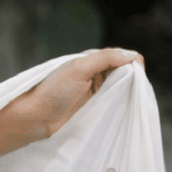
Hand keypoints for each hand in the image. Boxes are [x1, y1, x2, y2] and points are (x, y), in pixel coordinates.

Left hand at [17, 47, 144, 138]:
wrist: (36, 117)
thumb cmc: (53, 91)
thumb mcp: (79, 68)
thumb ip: (105, 58)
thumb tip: (131, 54)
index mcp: (92, 60)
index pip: (121, 56)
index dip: (132, 63)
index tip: (136, 75)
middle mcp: (96, 74)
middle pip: (125, 72)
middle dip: (133, 78)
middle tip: (134, 90)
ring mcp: (96, 91)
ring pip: (122, 88)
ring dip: (128, 92)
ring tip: (131, 99)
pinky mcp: (95, 107)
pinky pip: (115, 103)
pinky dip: (122, 103)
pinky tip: (125, 107)